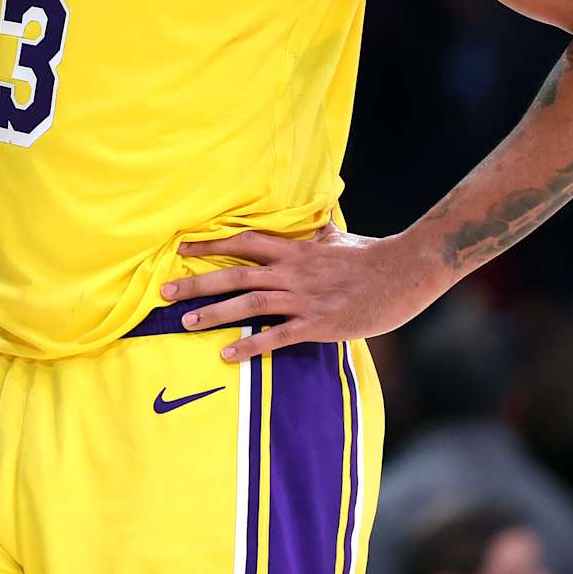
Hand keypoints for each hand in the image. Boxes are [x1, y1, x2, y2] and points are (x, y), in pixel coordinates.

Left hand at [159, 224, 447, 361]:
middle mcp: (292, 272)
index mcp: (295, 250)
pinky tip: (226, 354)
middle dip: (198, 283)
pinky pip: (276, 336)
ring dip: (214, 313)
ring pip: (249, 304)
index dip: (211, 245)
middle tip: (166, 293)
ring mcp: (303, 298)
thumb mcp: (339, 238)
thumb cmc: (373, 256)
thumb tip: (314, 219)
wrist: (406, 272)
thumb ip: (318, 232)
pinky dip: (250, 345)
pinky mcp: (317, 324)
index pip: (244, 243)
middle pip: (235, 274)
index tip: (181, 249)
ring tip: (186, 323)